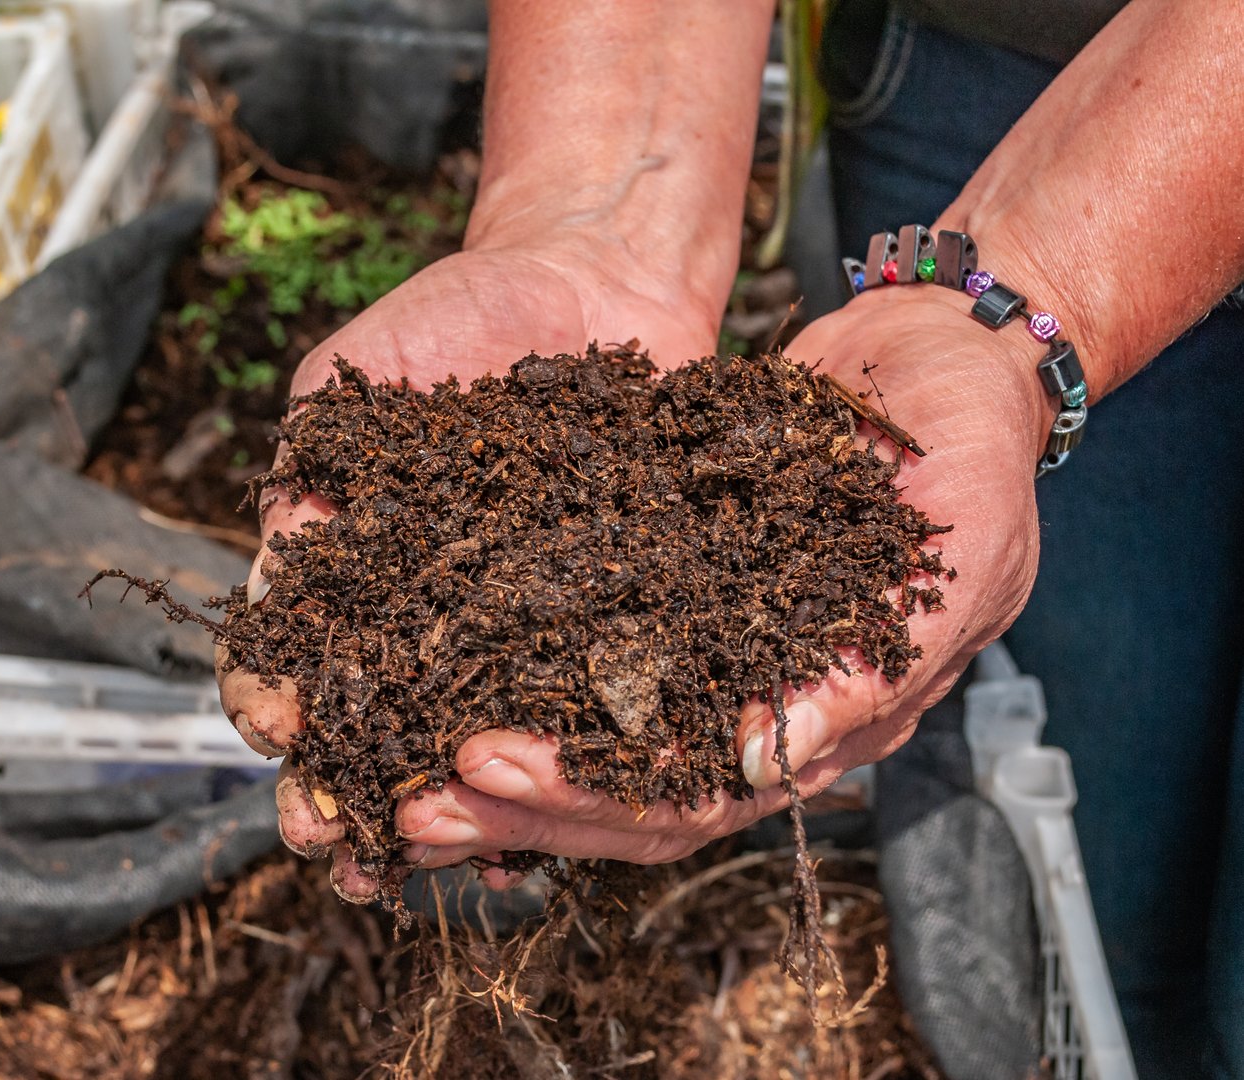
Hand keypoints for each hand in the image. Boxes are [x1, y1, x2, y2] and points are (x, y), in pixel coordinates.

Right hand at [216, 232, 725, 898]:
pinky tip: (544, 810)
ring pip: (470, 735)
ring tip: (420, 851)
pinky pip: (582, 700)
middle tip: (329, 839)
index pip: (290, 654)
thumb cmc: (455, 316)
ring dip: (438, 801)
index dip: (271, 697)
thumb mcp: (354, 383)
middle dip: (343, 788)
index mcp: (352, 569)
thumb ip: (309, 470)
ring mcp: (518, 625)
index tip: (276, 729)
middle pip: (373, 720)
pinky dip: (559, 757)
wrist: (591, 277)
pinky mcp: (608, 620)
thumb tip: (276, 579)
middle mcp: (429, 614)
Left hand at [390, 284, 1055, 879]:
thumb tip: (776, 758)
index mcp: (834, 717)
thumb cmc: (971, 435)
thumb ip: (883, 652)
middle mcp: (766, 707)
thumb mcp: (964, 534)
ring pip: (595, 745)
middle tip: (413, 802)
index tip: (490, 765)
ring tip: (397, 775)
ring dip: (501, 768)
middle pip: (626, 794)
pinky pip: (585, 660)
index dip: (593, 792)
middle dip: (518, 804)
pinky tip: (433, 687)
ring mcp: (718, 656)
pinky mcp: (676, 598)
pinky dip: (512, 684)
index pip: (700, 792)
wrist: (943, 349)